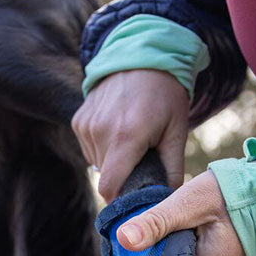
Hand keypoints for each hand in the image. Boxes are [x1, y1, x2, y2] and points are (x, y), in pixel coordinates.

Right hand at [73, 68, 189, 199]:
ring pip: (96, 163)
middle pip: (105, 177)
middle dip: (122, 177)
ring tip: (131, 139)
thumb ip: (173, 169)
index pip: (109, 188)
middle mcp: (101, 132)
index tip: (133, 199)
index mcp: (127, 137)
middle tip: (141, 161)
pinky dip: (103, 147)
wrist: (140, 55)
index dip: (119, 200)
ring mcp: (86, 125)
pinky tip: (117, 129)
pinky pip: (89, 148)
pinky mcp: (78, 120)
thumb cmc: (165, 95)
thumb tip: (171, 200)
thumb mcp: (177, 130)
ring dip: (112, 161)